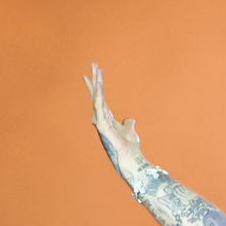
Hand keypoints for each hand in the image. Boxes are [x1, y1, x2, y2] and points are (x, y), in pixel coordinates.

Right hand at [83, 62, 146, 179]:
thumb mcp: (131, 132)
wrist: (131, 161)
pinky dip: (98, 97)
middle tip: (93, 64)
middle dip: (95, 80)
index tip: (93, 73)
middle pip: (97, 96)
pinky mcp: (103, 127)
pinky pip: (100, 108)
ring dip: (97, 84)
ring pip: (97, 99)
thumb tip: (130, 119)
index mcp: (107, 119)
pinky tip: (98, 86)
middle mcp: (101, 119)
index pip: (100, 99)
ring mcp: (101, 123)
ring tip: (96, 70)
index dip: (97, 86)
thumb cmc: (130, 149)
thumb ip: (129, 125)